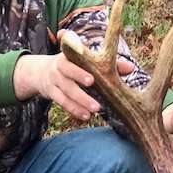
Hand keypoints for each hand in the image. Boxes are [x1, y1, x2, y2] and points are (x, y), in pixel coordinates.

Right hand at [14, 54, 135, 120]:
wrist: (41, 72)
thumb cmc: (73, 65)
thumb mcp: (84, 61)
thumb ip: (106, 64)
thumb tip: (131, 68)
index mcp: (69, 55)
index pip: (73, 57)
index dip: (80, 66)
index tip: (91, 77)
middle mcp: (59, 66)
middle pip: (68, 73)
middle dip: (79, 80)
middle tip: (93, 87)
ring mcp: (54, 80)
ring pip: (66, 91)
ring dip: (80, 101)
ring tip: (95, 109)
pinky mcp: (52, 93)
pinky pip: (62, 102)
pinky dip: (74, 109)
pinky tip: (86, 116)